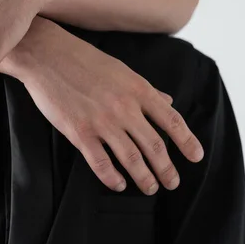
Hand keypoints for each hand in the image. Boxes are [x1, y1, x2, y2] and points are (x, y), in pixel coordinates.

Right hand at [12, 17, 204, 194]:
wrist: (47, 55)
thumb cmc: (84, 60)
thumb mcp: (121, 70)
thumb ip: (145, 89)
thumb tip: (168, 101)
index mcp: (138, 89)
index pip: (171, 120)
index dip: (187, 141)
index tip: (196, 157)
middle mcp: (124, 107)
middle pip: (155, 146)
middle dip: (167, 169)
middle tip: (172, 182)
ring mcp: (102, 121)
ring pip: (132, 159)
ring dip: (144, 178)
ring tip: (150, 188)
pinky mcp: (79, 132)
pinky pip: (101, 163)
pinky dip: (112, 178)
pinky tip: (119, 184)